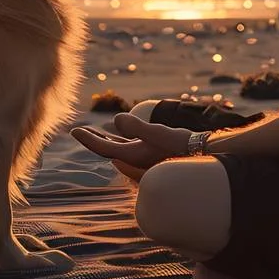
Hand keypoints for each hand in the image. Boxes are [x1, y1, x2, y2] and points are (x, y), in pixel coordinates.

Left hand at [70, 112, 193, 181]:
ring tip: (95, 131)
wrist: (204, 157)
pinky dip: (120, 139)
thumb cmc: (182, 145)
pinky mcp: (152, 153)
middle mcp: (135, 159)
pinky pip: (130, 146)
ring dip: (106, 139)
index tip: (74, 131)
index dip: (87, 139)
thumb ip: (136, 127)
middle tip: (79, 131)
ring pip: (118, 148)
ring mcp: (143, 157)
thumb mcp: (158, 133)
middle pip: (107, 149)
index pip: (102, 148)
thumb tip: (116, 119)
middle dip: (93, 139)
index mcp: (132, 156)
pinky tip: (121, 133)